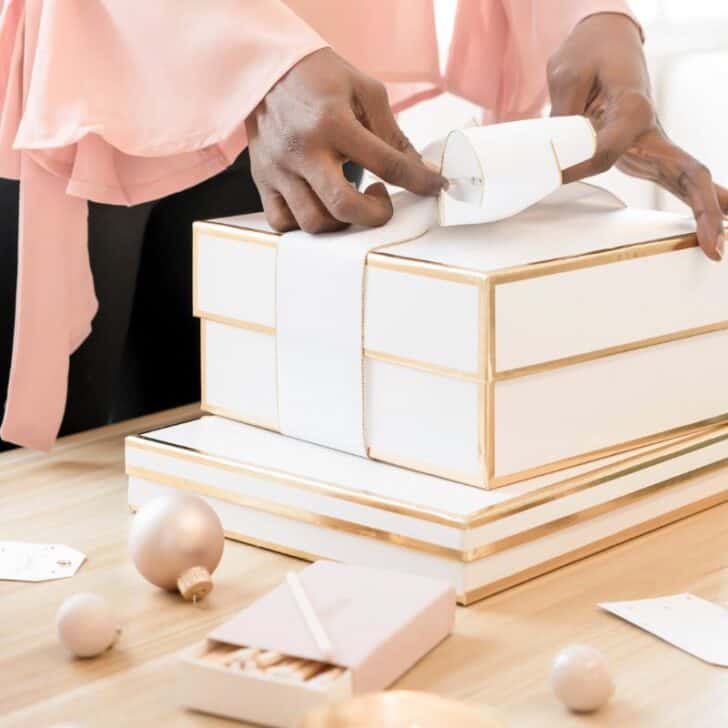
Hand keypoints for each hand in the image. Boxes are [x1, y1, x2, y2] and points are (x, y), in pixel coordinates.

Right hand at [246, 48, 445, 233]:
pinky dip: (306, 224)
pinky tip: (321, 206)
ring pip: (313, 222)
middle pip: (343, 206)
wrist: (266, 67)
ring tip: (350, 199)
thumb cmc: (320, 78)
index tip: (434, 187)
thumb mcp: (365, 92)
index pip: (386, 164)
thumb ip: (393, 135)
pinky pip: (282, 222)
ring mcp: (279, 168)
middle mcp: (303, 149)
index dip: (419, 181)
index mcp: (333, 122)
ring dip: (342, 222)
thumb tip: (422, 171)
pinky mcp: (262, 179)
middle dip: (375, 215)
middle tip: (382, 200)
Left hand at [548, 13, 726, 260]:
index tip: (556, 175)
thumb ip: (563, 115)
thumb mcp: (568, 75)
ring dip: (706, 211)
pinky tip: (705, 228)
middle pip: (687, 171)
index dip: (583, 165)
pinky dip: (692, 202)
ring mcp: (653, 144)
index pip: (611, 150)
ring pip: (688, 178)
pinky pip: (674, 180)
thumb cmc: (587, 55)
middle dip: (703, 207)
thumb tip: (556, 157)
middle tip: (713, 242)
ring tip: (716, 247)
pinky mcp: (647, 154)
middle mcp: (650, 130)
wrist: (604, 40)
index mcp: (632, 107)